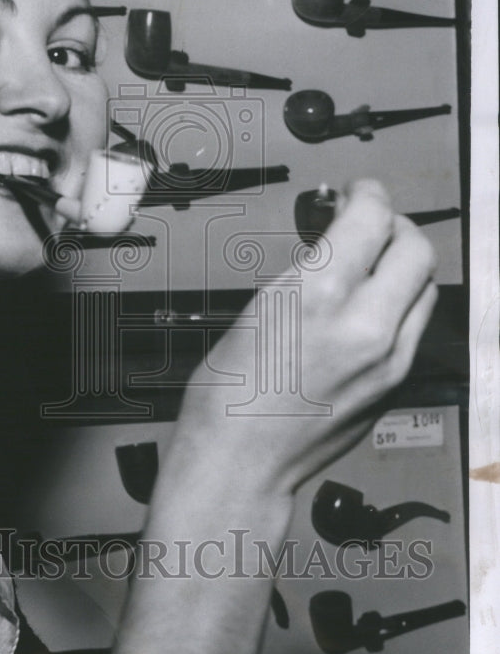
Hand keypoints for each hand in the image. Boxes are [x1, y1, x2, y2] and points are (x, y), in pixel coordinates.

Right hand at [168, 179, 437, 499]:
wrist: (239, 462)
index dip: (366, 193)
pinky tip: (369, 309)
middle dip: (395, 225)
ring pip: (426, 290)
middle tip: (369, 223)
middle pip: (416, 249)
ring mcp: (388, 361)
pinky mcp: (393, 387)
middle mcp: (366, 326)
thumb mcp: (258, 307)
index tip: (357, 192)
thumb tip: (334, 243)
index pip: (373, 217)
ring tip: (372, 266)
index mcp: (321, 296)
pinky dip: (400, 306)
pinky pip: (416, 329)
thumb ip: (309, 270)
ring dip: (404, 266)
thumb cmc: (227, 395)